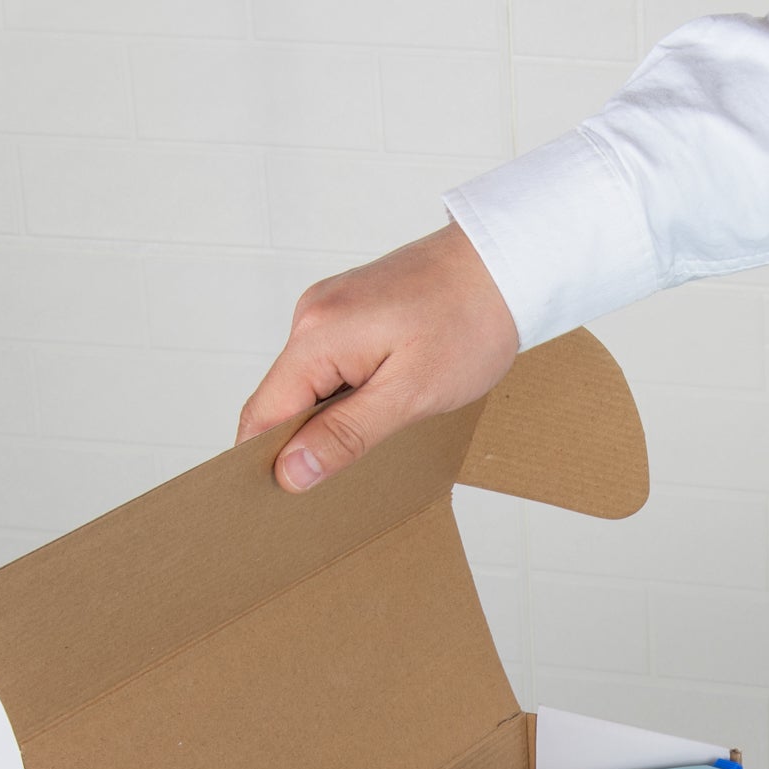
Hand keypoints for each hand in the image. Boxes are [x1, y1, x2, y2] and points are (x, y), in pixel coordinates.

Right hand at [236, 221, 518, 491]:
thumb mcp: (410, 394)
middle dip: (298, 447)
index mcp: (317, 336)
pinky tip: (377, 414)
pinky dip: (345, 396)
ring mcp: (331, 310)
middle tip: (330, 492)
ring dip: (326, 422)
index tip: (278, 504)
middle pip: (282, 400)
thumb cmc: (469, 325)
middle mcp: (312, 317)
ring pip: (309, 384)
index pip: (263, 414)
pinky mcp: (353, 311)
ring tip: (364, 454)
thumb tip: (290, 472)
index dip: (263, 462)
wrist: (506, 264)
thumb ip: (346, 435)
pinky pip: (332, 364)